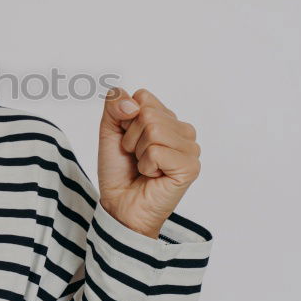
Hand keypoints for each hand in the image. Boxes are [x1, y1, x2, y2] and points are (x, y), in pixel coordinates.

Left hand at [97, 87, 201, 238]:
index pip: (143, 97)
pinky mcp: (190, 167)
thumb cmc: (119, 169)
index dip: (125, 120)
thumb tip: (133, 104)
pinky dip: (146, 166)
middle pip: (148, 113)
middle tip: (136, 157)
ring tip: (145, 167)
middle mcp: (184, 130)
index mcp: (167, 118)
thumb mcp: (109, 129)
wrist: (119, 203)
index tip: (128, 141)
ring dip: (139, 152)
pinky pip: (157, 152)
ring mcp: (190, 148)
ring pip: (154, 130)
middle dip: (131, 138)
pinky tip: (153, 176)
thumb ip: (115, 104)